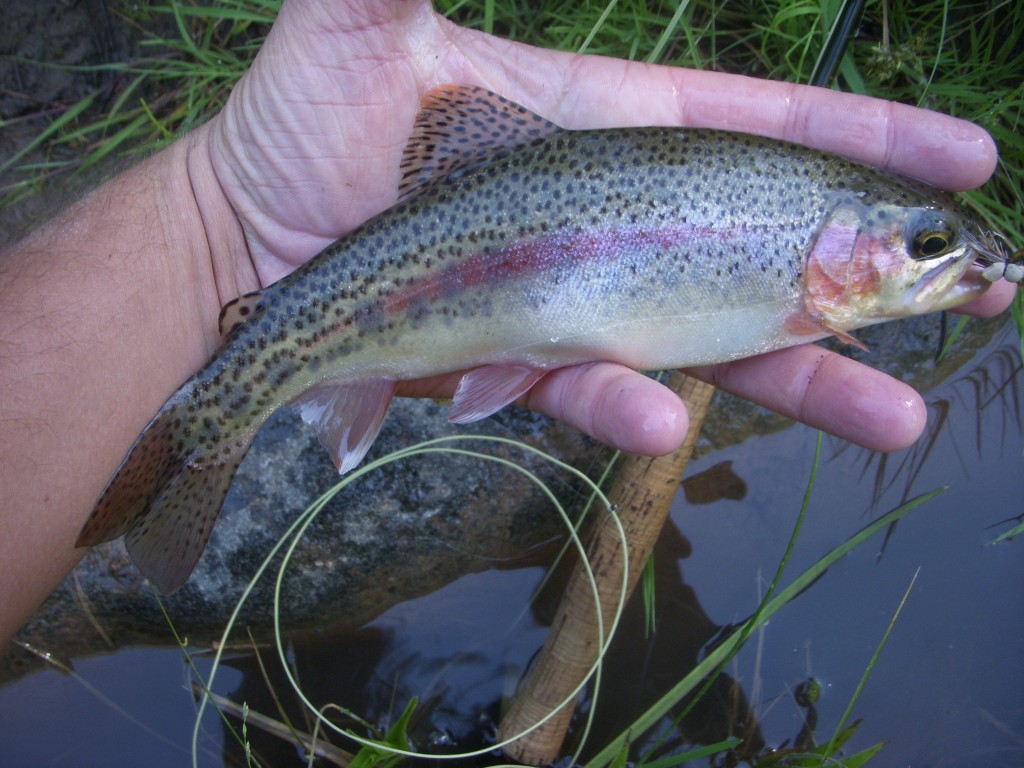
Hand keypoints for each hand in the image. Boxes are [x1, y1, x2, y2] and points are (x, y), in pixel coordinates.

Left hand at [197, 0, 1015, 453]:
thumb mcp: (358, 18)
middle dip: (871, 279)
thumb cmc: (301, 125)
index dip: (859, 139)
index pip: (760, 125)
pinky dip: (631, 404)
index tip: (958, 158)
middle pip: (769, 247)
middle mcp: (619, 216)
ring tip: (894, 412)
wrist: (257, 245)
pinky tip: (664, 414)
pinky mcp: (539, 361)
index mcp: (610, 129)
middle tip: (980, 297)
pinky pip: (601, 387)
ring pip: (715, 342)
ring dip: (806, 377)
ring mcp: (587, 297)